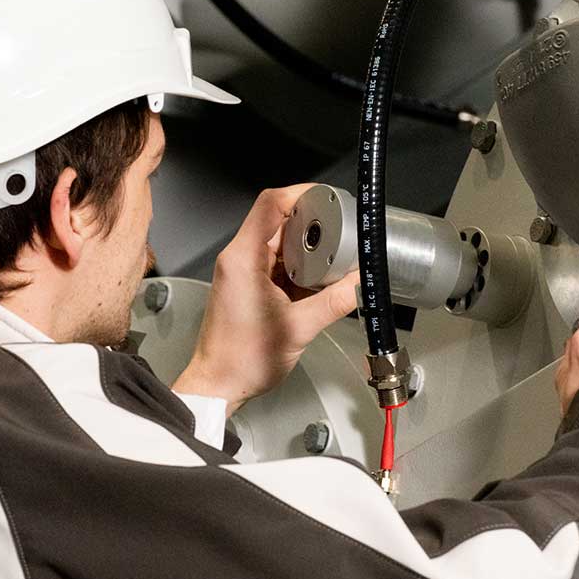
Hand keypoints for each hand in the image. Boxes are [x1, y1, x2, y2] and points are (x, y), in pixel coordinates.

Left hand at [173, 185, 358, 415]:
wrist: (219, 384)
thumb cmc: (241, 360)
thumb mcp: (299, 329)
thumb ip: (335, 301)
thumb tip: (359, 282)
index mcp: (243, 259)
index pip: (271, 204)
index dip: (301, 194)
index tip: (326, 198)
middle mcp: (238, 259)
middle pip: (278, 220)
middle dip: (312, 225)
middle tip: (339, 235)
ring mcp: (240, 271)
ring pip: (278, 242)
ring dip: (306, 249)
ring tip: (331, 261)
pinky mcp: (246, 285)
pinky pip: (275, 263)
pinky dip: (297, 267)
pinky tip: (315, 281)